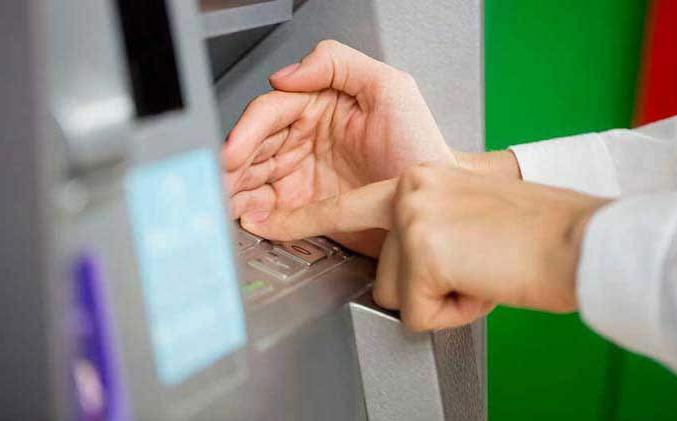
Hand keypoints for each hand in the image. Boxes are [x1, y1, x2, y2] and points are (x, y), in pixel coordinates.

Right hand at [223, 40, 455, 255]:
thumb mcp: (390, 87)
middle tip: (219, 181)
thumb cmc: (421, 145)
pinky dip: (254, 215)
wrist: (433, 201)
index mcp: (319, 107)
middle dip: (232, 164)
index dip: (247, 130)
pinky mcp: (308, 209)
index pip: (271, 112)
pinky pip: (272, 211)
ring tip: (224, 201)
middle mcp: (307, 140)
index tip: (235, 151)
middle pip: (254, 147)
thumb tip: (287, 74)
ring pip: (255, 179)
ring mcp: (304, 175)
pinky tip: (246, 218)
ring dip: (234, 189)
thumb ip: (338, 64)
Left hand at [241, 165, 609, 330]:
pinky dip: (453, 313)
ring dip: (439, 299)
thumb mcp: (465, 216)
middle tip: (470, 267)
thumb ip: (422, 230)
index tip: (260, 224)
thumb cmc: (531, 235)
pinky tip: (484, 284)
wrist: (578, 240)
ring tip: (481, 272)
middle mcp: (409, 190)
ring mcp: (412, 216)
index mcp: (417, 179)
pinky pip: (417, 314)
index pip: (344, 206)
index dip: (301, 222)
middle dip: (419, 287)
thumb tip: (400, 266)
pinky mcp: (423, 249)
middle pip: (377, 271)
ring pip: (395, 295)